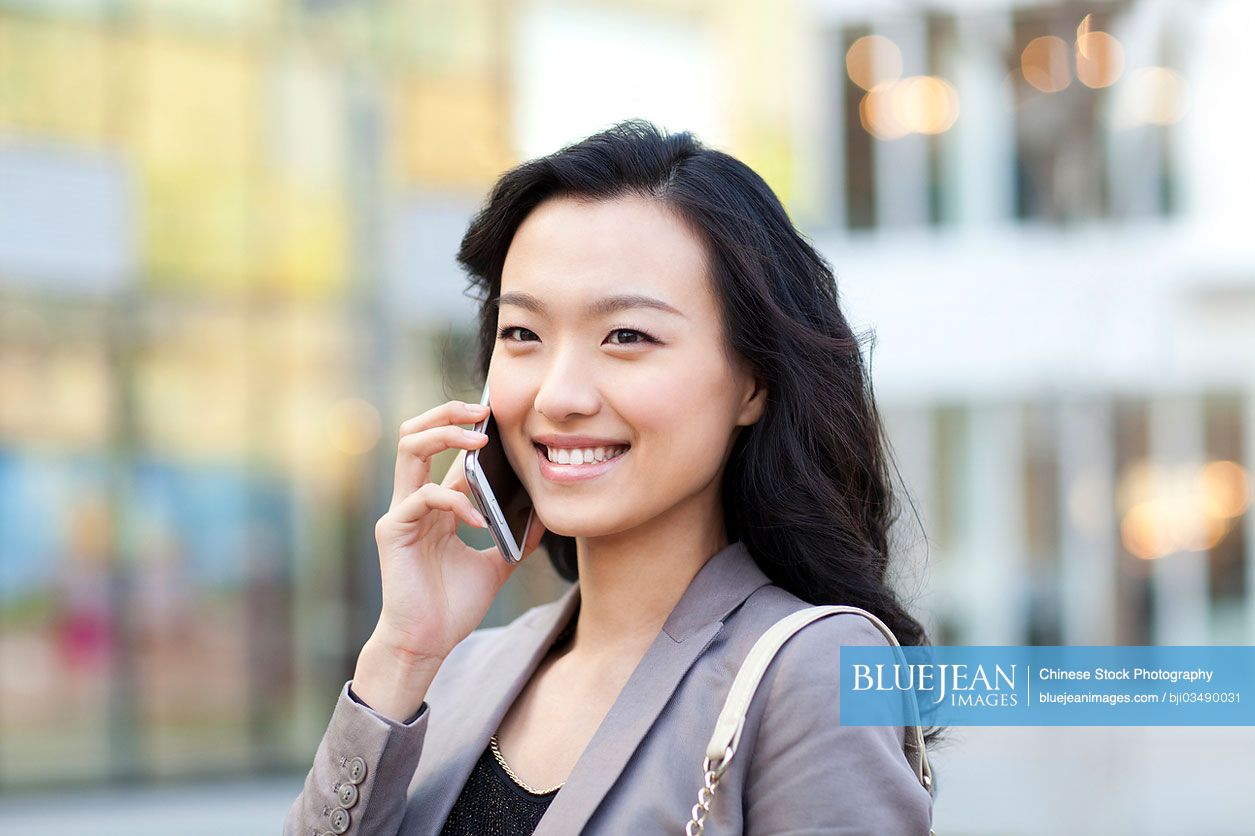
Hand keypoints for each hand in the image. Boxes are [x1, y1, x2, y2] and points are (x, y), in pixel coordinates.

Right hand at [370, 399, 547, 663]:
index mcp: (436, 505)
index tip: (499, 415)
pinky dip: (456, 502)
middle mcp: (414, 500)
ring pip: (409, 447)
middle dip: (448, 413)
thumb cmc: (454, 606)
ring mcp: (401, 512)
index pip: (446, 450)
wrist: (428, 642)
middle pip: (416, 433)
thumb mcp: (497, 564)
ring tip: (479, 442)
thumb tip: (545, 516)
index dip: (469, 427)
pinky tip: (479, 520)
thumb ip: (515, 537)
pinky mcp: (393, 530)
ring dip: (445, 435)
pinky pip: (423, 497)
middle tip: (482, 410)